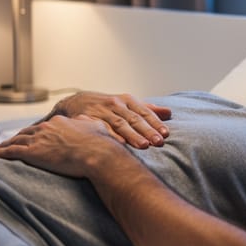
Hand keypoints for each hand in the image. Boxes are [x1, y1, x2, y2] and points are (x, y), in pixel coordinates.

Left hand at [0, 115, 129, 177]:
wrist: (97, 154)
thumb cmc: (100, 143)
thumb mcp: (95, 126)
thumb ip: (87, 122)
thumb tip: (86, 119)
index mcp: (60, 122)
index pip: (43, 126)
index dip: (36, 132)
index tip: (31, 135)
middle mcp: (47, 128)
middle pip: (27, 132)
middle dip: (17, 137)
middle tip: (9, 141)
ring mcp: (38, 139)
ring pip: (16, 140)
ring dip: (6, 143)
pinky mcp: (33, 152)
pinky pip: (12, 151)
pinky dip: (2, 151)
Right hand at [49, 92, 170, 147]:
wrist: (76, 101)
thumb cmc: (107, 105)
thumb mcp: (127, 103)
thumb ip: (148, 109)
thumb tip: (169, 113)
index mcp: (127, 101)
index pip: (145, 112)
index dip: (156, 123)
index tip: (165, 134)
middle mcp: (116, 104)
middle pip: (134, 119)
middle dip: (147, 131)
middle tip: (158, 142)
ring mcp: (102, 112)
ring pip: (120, 124)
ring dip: (132, 135)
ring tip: (143, 145)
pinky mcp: (88, 119)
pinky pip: (101, 128)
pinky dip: (110, 136)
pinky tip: (119, 144)